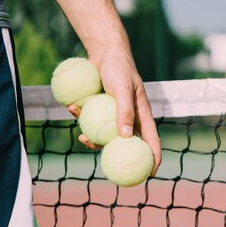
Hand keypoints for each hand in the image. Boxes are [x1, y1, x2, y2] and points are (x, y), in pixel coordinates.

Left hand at [67, 48, 161, 176]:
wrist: (104, 51)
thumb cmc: (118, 69)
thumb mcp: (122, 89)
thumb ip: (125, 112)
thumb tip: (126, 137)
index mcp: (142, 114)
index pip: (152, 141)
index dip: (153, 159)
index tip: (150, 175)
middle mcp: (129, 117)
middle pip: (127, 144)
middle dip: (117, 157)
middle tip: (108, 169)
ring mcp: (114, 114)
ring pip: (106, 135)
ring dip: (94, 139)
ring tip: (83, 139)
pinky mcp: (100, 108)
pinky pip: (92, 120)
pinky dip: (82, 119)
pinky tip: (72, 110)